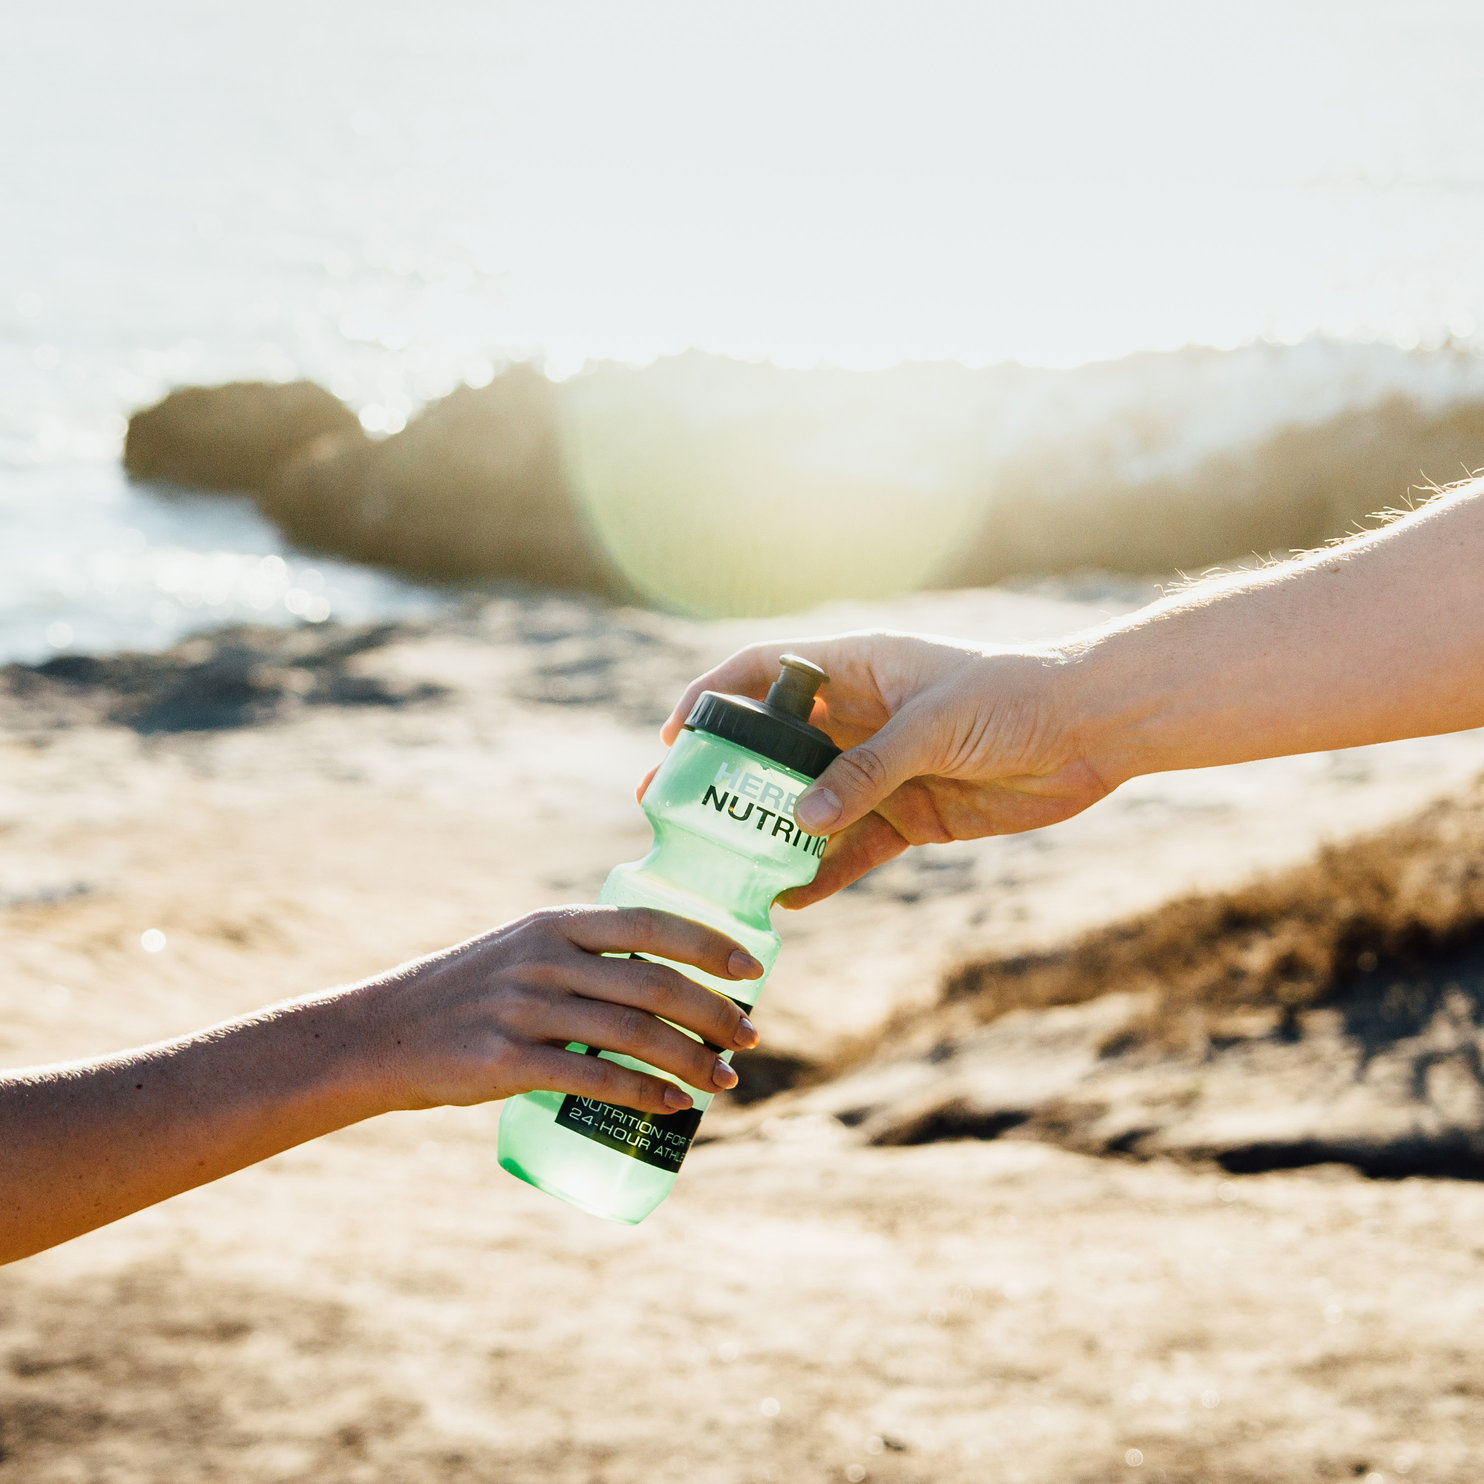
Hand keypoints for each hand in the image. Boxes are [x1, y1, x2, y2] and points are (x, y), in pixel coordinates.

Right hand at [358, 906, 763, 1114]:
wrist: (381, 1034)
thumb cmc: (466, 994)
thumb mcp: (521, 949)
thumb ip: (581, 954)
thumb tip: (663, 977)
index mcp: (555, 923)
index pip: (651, 924)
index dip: (709, 944)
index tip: (753, 967)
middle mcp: (545, 958)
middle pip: (654, 984)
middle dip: (714, 1013)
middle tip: (750, 1037)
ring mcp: (525, 1009)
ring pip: (633, 1034)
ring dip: (691, 1060)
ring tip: (724, 1080)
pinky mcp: (506, 1061)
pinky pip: (593, 1078)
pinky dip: (643, 1093)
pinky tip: (673, 1106)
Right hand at [660, 632, 1111, 906]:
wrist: (1093, 730)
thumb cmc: (1014, 695)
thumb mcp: (933, 726)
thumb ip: (867, 771)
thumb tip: (800, 821)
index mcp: (854, 669)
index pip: (762, 672)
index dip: (713, 699)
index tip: (674, 737)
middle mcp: (857, 718)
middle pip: (772, 748)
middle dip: (726, 780)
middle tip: (675, 814)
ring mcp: (880, 770)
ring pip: (807, 805)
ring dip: (769, 835)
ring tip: (724, 869)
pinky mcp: (909, 815)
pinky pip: (853, 849)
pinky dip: (824, 873)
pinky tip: (791, 901)